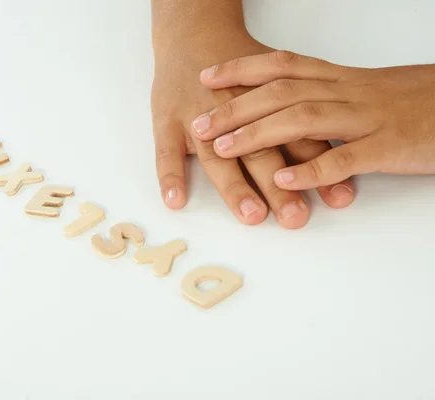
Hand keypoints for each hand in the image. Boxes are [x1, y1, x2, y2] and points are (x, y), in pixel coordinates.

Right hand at [152, 38, 354, 228]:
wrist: (193, 34)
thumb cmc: (237, 69)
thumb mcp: (274, 84)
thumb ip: (300, 120)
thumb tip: (335, 158)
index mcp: (265, 101)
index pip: (295, 139)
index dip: (317, 169)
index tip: (337, 199)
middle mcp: (233, 109)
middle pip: (259, 151)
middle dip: (280, 186)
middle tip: (295, 217)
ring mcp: (196, 115)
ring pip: (216, 154)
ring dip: (234, 186)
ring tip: (251, 214)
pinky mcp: (166, 120)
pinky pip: (165, 150)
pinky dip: (169, 174)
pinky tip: (175, 198)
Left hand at [191, 51, 434, 189]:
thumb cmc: (414, 102)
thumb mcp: (365, 91)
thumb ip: (327, 95)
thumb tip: (287, 104)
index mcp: (340, 79)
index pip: (282, 65)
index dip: (241, 68)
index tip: (207, 75)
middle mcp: (347, 93)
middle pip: (281, 92)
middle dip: (235, 107)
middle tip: (199, 123)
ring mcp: (367, 119)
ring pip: (303, 119)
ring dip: (258, 134)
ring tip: (224, 147)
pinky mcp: (387, 147)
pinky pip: (345, 157)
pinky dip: (311, 169)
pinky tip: (283, 178)